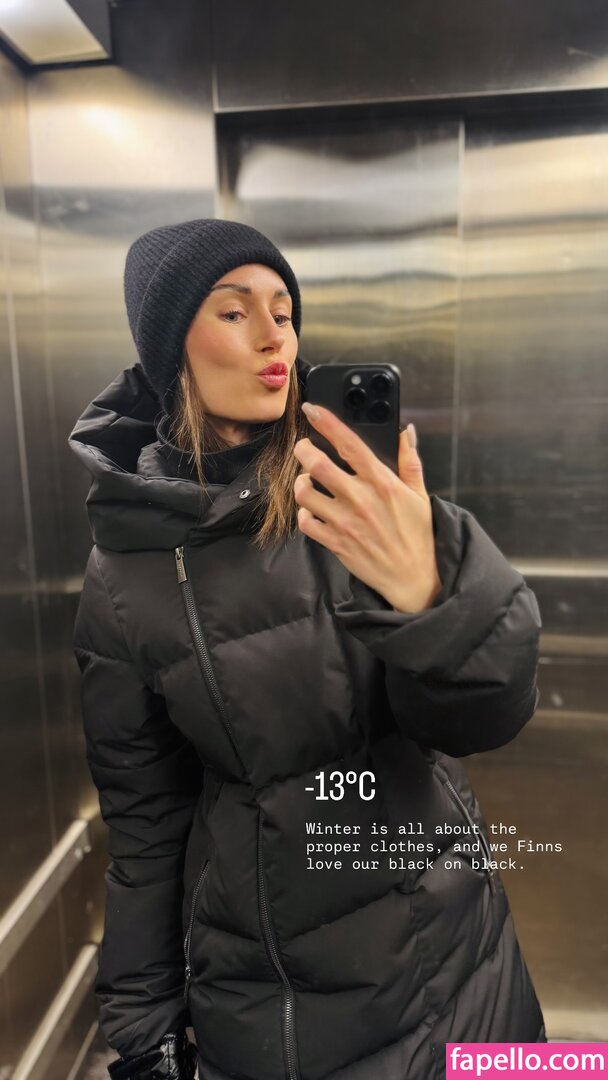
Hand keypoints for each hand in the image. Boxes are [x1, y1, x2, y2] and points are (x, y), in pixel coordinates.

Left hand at [293, 404, 441, 612]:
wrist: (414, 578)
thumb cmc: (418, 536)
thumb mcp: (420, 495)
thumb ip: (409, 461)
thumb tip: (406, 432)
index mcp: (382, 483)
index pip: (350, 444)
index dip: (328, 423)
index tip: (312, 409)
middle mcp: (360, 499)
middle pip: (318, 464)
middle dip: (304, 449)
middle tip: (304, 447)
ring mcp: (345, 522)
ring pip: (305, 493)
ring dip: (301, 482)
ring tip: (307, 481)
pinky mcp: (335, 543)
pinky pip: (305, 522)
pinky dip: (304, 514)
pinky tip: (312, 511)